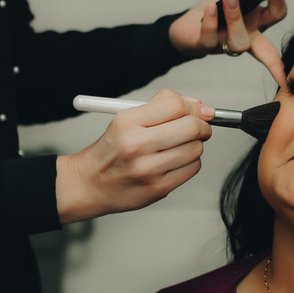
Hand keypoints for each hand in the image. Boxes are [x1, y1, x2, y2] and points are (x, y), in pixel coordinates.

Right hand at [55, 89, 214, 223]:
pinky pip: (192, 168)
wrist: (91, 183)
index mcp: (128, 122)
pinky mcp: (158, 188)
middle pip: (191, 127)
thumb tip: (198, 104)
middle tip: (200, 127)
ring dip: (196, 145)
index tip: (197, 110)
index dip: (193, 106)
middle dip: (202, 125)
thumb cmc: (112, 150)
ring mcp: (148, 169)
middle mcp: (136, 145)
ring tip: (182, 145)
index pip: (175, 105)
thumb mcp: (127, 118)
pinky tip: (176, 160)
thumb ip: (162, 105)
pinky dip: (191, 162)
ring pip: (196, 149)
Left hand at [167, 0, 288, 88]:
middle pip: (267, 39)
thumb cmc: (215, 12)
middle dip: (273, 11)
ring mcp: (225, 44)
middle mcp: (245, 38)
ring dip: (236, 18)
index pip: (276, 14)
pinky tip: (211, 8)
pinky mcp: (205, 45)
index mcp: (256, 24)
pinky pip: (210, 39)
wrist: (187, 25)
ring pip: (239, 43)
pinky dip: (211, 23)